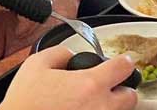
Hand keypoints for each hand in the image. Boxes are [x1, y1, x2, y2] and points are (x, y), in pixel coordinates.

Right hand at [0, 47, 137, 109]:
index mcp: (90, 84)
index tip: (123, 61)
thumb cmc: (26, 101)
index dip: (125, 61)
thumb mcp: (36, 64)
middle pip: (130, 97)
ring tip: (90, 101)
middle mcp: (101, 107)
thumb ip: (59, 53)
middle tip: (107, 86)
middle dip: (121, 88)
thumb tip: (70, 56)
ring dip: (110, 105)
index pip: (123, 68)